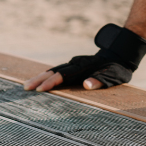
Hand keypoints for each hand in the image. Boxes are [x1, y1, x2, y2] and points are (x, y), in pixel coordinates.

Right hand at [23, 24, 145, 92]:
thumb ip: (101, 81)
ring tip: (26, 85)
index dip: (52, 82)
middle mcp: (76, 63)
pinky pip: (58, 70)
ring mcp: (74, 64)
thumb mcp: (114, 76)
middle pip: (55, 71)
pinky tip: (39, 81)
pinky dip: (47, 75)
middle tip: (25, 87)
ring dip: (41, 77)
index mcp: (84, 67)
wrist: (120, 55)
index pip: (65, 75)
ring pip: (54, 70)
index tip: (40, 89)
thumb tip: (86, 85)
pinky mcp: (74, 66)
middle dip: (40, 79)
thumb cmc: (118, 69)